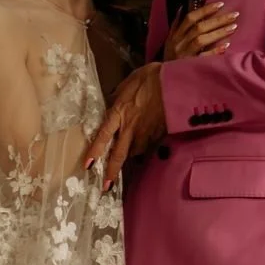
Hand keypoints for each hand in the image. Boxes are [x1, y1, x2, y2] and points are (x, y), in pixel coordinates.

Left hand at [84, 63, 166, 190]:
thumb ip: (118, 96)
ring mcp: (146, 133)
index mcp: (119, 112)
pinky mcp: (159, 135)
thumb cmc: (151, 77)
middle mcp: (130, 127)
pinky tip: (146, 145)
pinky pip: (149, 145)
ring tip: (128, 160)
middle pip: (119, 154)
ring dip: (130, 156)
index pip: (103, 136)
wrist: (176, 83)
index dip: (95, 151)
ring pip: (135, 151)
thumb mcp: (128, 83)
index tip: (88, 165)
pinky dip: (145, 147)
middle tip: (106, 187)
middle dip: (112, 172)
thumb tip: (112, 102)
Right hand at [163, 0, 237, 63]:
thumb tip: (184, 7)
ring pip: (201, 40)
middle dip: (217, 20)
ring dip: (218, 32)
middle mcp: (179, 43)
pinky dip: (214, 51)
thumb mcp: (170, 40)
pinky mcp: (189, 66)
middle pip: (199, 28)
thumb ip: (177, 24)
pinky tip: (226, 46)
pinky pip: (203, 57)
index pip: (190, 18)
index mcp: (175, 35)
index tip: (220, 5)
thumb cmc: (170, 57)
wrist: (162, 78)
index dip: (204, 10)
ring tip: (233, 27)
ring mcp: (184, 55)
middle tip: (234, 15)